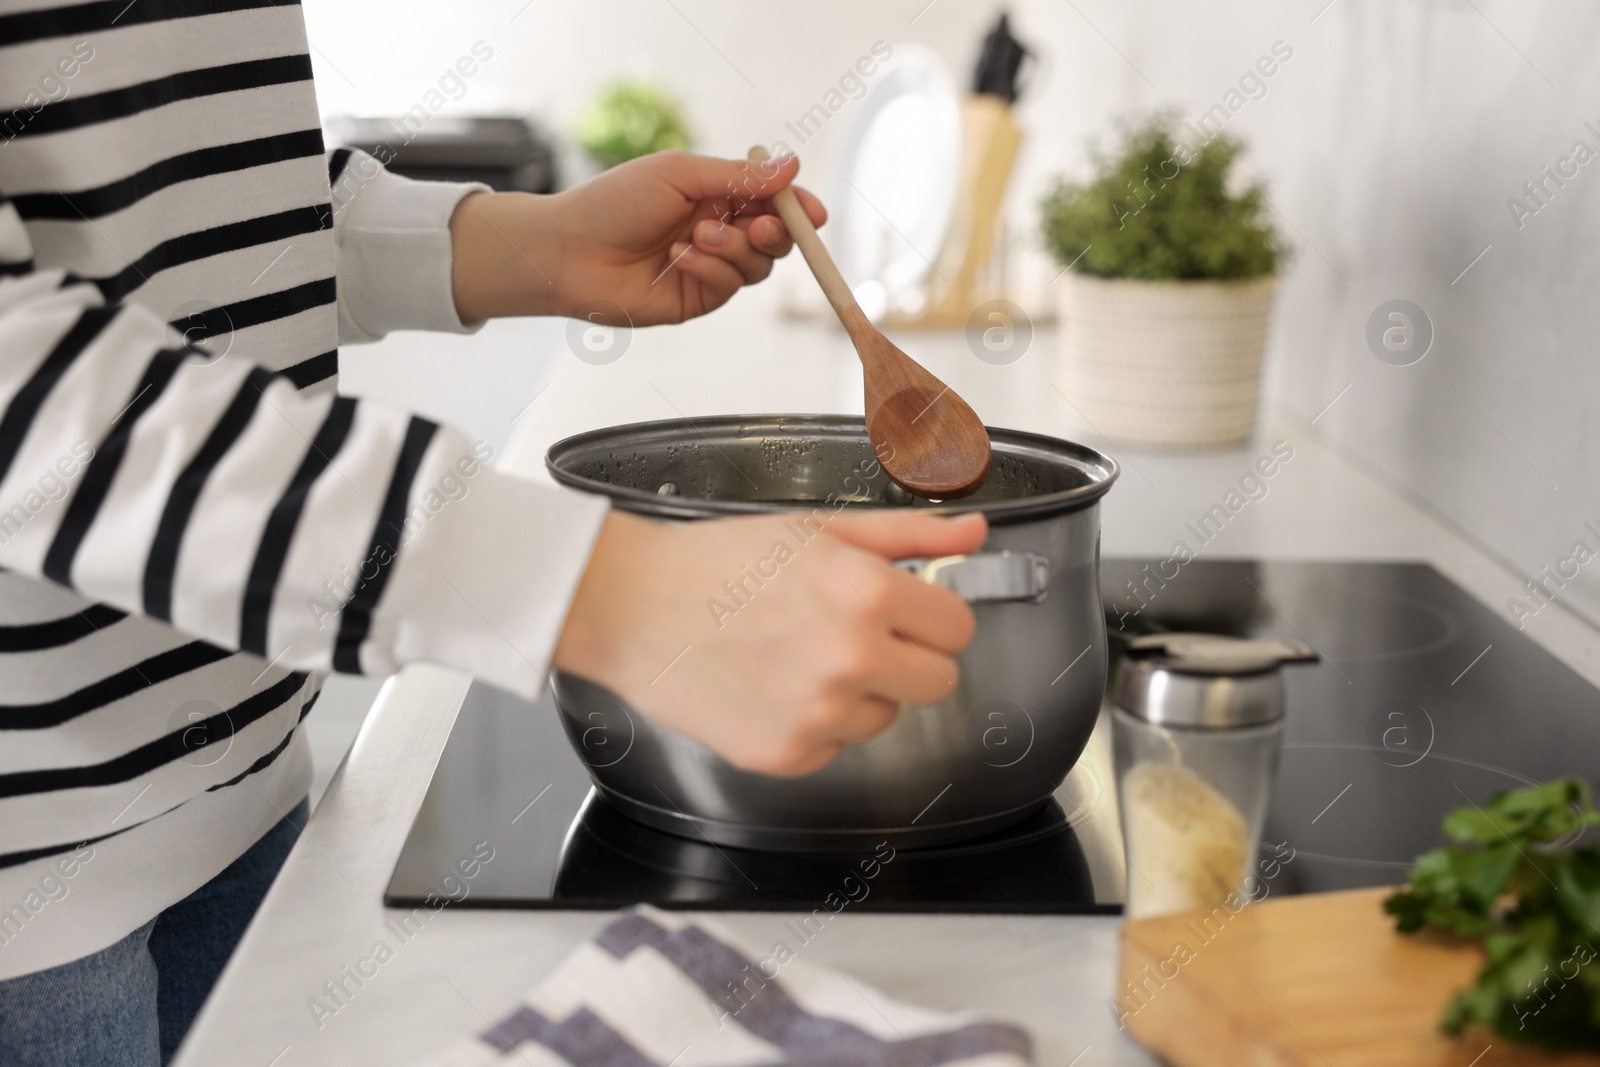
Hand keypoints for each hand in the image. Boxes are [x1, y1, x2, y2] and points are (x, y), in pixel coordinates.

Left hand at [449, 151, 826, 325]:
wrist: (570, 249)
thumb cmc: (615, 202)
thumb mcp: (680, 175)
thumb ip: (738, 176)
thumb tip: (791, 166)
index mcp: (715, 195)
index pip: (772, 202)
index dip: (797, 208)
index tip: (813, 214)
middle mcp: (719, 232)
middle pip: (776, 239)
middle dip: (776, 233)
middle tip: (762, 226)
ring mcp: (710, 269)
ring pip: (757, 267)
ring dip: (735, 249)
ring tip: (697, 237)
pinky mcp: (697, 299)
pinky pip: (728, 287)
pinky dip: (711, 270)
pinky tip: (679, 257)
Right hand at [552, 509, 985, 775]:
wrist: (631, 606)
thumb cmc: (714, 562)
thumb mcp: (818, 531)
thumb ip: (907, 534)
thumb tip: (972, 533)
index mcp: (867, 593)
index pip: (958, 628)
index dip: (931, 615)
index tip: (906, 610)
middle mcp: (851, 659)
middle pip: (938, 682)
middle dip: (908, 657)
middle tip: (855, 634)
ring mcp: (819, 715)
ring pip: (884, 718)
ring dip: (858, 693)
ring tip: (798, 656)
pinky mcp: (786, 755)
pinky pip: (834, 749)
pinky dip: (813, 726)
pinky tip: (773, 686)